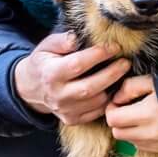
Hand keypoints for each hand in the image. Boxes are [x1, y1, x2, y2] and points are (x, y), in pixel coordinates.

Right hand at [13, 31, 128, 124]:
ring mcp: (65, 110)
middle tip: (125, 62)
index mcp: (50, 74)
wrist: (31, 87)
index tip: (114, 47)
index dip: (98, 55)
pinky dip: (108, 101)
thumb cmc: (44, 62)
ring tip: (122, 74)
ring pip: (97, 102)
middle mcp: (57, 95)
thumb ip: (62, 40)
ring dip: (113, 88)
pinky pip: (96, 112)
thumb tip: (77, 37)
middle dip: (112, 74)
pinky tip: (112, 88)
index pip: (78, 64)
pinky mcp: (72, 120)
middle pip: (91, 87)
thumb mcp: (46, 46)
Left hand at [106, 76, 157, 152]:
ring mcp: (157, 144)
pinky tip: (150, 124)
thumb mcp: (152, 82)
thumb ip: (130, 87)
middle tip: (127, 108)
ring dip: (128, 129)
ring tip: (140, 116)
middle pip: (117, 132)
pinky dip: (140, 136)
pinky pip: (140, 146)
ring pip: (128, 140)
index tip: (119, 102)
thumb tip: (116, 98)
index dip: (111, 109)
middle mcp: (150, 133)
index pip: (113, 119)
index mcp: (147, 114)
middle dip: (118, 120)